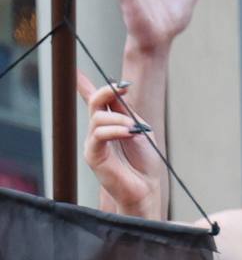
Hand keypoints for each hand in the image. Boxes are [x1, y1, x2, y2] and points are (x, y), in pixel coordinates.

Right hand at [80, 75, 161, 222]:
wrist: (147, 187)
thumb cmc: (145, 162)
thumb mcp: (140, 130)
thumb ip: (127, 112)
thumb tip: (118, 91)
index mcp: (110, 124)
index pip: (95, 102)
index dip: (84, 86)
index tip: (77, 72)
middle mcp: (98, 131)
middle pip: (95, 103)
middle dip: (107, 91)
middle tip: (123, 88)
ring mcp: (93, 142)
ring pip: (98, 118)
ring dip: (119, 119)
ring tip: (133, 129)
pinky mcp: (93, 155)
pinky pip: (99, 135)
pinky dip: (115, 130)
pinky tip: (127, 132)